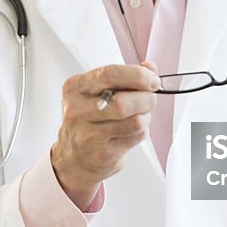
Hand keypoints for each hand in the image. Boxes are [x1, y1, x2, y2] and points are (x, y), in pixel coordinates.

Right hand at [51, 61, 159, 209]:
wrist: (74, 158)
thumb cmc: (90, 120)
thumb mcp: (99, 92)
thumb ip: (124, 77)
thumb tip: (150, 68)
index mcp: (76, 88)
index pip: (111, 74)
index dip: (138, 75)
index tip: (152, 80)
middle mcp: (77, 111)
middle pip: (123, 102)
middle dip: (147, 98)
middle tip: (150, 99)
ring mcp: (88, 135)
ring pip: (134, 121)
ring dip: (146, 116)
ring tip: (140, 116)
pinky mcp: (102, 154)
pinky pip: (136, 137)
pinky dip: (142, 132)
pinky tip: (132, 131)